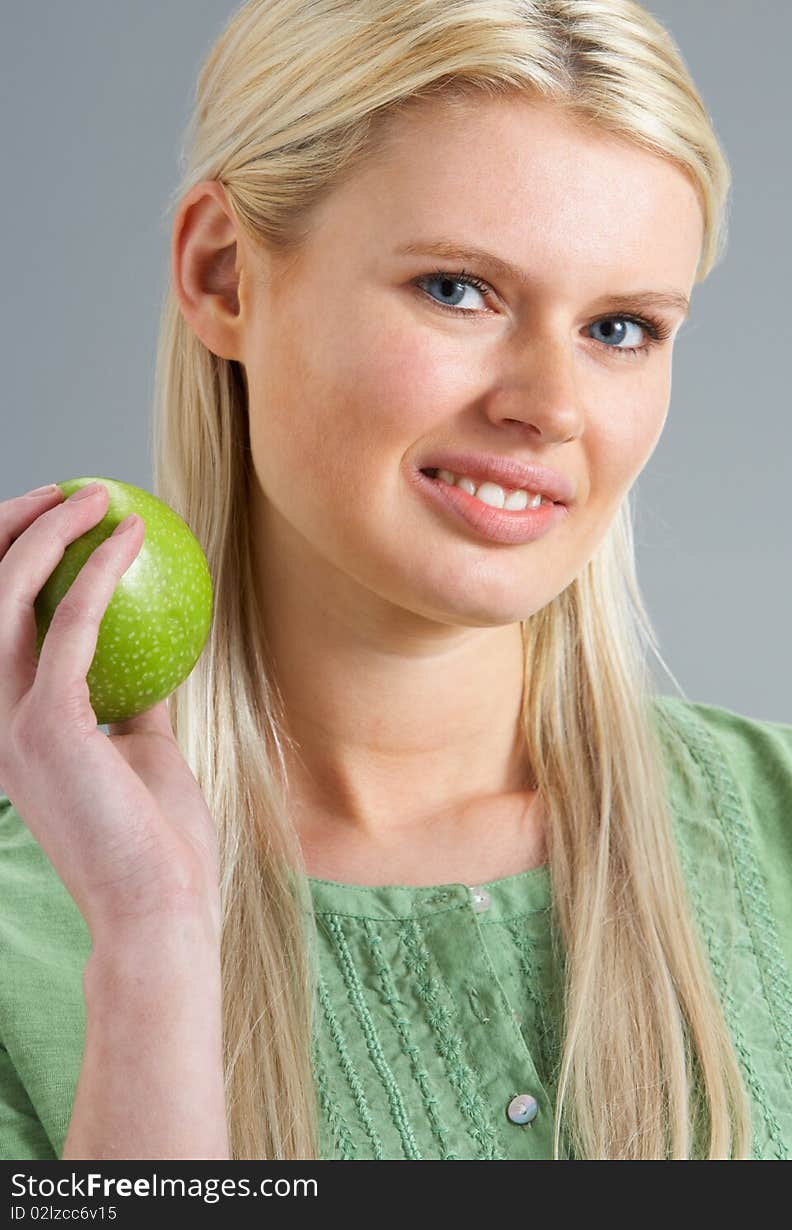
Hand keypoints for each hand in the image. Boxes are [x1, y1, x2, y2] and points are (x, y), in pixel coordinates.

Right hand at [0, 482, 219, 942]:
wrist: (159, 912)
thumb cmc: (157, 840)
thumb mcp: (146, 752)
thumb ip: (139, 702)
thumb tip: (164, 654)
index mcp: (14, 726)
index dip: (16, 563)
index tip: (66, 520)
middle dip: (10, 532)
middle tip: (67, 491)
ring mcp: (13, 725)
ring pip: (5, 601)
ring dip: (46, 536)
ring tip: (94, 496)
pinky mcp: (49, 729)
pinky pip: (73, 629)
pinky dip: (99, 576)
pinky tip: (132, 539)